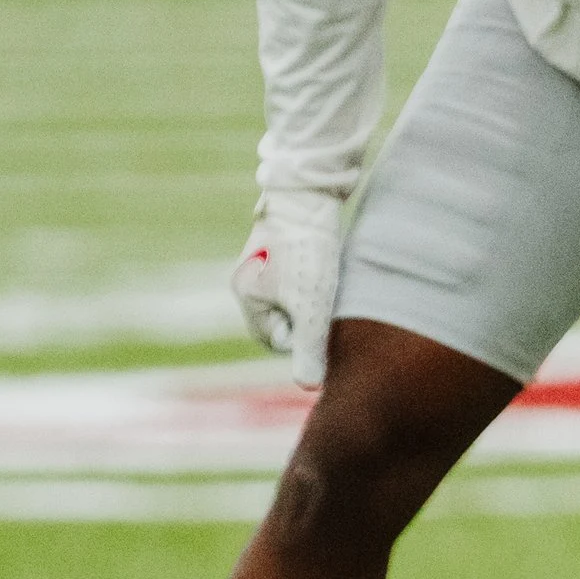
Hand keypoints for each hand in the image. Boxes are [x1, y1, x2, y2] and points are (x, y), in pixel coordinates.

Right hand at [231, 192, 342, 385]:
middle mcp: (248, 275)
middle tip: (332, 308)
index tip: (324, 327)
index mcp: (245, 294)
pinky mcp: (284, 238)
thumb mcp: (310, 306)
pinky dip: (315, 274)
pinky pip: (299, 271)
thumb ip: (308, 348)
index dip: (303, 341)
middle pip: (282, 316)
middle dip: (307, 319)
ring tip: (333, 286)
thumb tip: (309, 388)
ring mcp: (264, 255)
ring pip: (292, 293)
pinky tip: (332, 265)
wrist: (310, 191)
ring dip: (313, 296)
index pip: (275, 339)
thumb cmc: (308, 252)